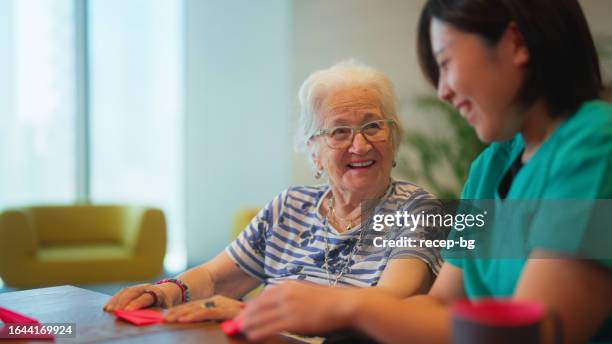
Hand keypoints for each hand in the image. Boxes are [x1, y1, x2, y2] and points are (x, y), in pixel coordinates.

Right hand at [103, 283, 165, 311]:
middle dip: (123, 301)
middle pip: (133, 292)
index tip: (128, 310)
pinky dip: (114, 299)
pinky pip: (122, 292)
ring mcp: (139, 286)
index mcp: (157, 293)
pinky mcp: (132, 288)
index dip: (136, 304)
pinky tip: (108, 305)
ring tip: (108, 309)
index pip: (145, 298)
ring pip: (126, 291)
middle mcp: (147, 287)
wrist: (168, 291)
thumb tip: (143, 317)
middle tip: (115, 310)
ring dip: (116, 300)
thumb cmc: (165, 303)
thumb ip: (155, 311)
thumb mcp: (165, 308)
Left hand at [164, 295, 243, 322]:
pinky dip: (194, 316)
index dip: (179, 311)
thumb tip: (201, 323)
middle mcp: (217, 300)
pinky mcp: (226, 310)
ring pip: (196, 308)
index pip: (193, 306)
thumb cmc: (245, 322)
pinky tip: (184, 320)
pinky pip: (207, 313)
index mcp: (216, 302)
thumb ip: (214, 320)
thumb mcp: (226, 320)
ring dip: (180, 314)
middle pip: (192, 306)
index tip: (165, 316)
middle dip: (176, 312)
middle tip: (161, 318)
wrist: (263, 318)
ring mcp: (222, 304)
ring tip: (168, 319)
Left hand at [236, 281, 358, 340]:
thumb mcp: (306, 291)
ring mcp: (288, 307)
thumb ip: (291, 295)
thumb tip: (278, 303)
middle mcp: (285, 294)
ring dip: (247, 324)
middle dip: (244, 315)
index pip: (263, 296)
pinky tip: (251, 335)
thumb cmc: (328, 300)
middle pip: (258, 305)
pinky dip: (257, 332)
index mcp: (288, 285)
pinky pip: (269, 327)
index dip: (251, 305)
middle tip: (234, 323)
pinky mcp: (292, 321)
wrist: (344, 304)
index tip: (243, 312)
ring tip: (239, 330)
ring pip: (260, 316)